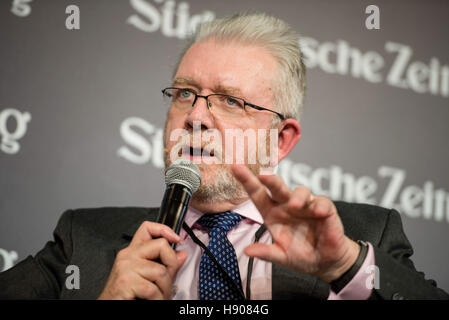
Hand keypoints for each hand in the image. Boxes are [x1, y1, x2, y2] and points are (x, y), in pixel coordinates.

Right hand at [97, 222, 186, 299]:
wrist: (109, 307)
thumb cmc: (126, 295)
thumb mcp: (148, 276)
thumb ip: (164, 264)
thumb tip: (181, 254)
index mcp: (133, 252)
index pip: (147, 228)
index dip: (164, 229)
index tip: (176, 239)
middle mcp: (127, 256)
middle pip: (161, 245)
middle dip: (172, 265)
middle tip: (168, 281)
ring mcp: (125, 267)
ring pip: (161, 271)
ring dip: (165, 289)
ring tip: (160, 296)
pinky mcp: (125, 282)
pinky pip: (152, 289)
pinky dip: (157, 299)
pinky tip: (152, 300)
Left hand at [232, 164, 359, 282]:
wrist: (325, 262)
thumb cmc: (300, 255)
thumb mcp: (281, 256)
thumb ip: (266, 252)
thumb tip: (247, 251)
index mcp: (272, 213)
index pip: (257, 194)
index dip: (246, 181)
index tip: (235, 167)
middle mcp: (286, 205)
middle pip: (277, 187)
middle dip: (270, 180)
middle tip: (263, 175)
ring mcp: (306, 205)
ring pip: (301, 191)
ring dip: (298, 196)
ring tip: (294, 205)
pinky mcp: (324, 209)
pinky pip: (322, 202)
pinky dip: (320, 205)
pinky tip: (318, 212)